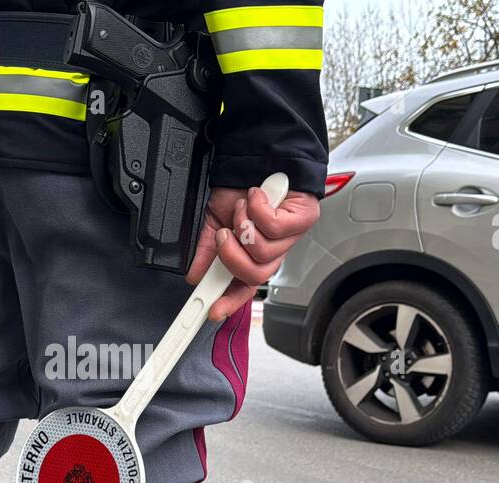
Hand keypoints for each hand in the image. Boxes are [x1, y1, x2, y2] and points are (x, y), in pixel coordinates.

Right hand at [185, 186, 319, 320]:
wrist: (258, 157)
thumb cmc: (240, 187)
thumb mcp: (214, 220)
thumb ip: (205, 249)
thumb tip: (194, 273)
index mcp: (251, 255)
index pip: (244, 287)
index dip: (229, 301)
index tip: (211, 310)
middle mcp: (272, 250)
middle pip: (255, 275)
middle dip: (232, 256)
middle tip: (222, 237)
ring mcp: (290, 237)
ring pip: (264, 253)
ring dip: (244, 225)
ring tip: (243, 208)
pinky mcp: (303, 219)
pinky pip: (275, 227)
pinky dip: (258, 209)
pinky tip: (255, 196)